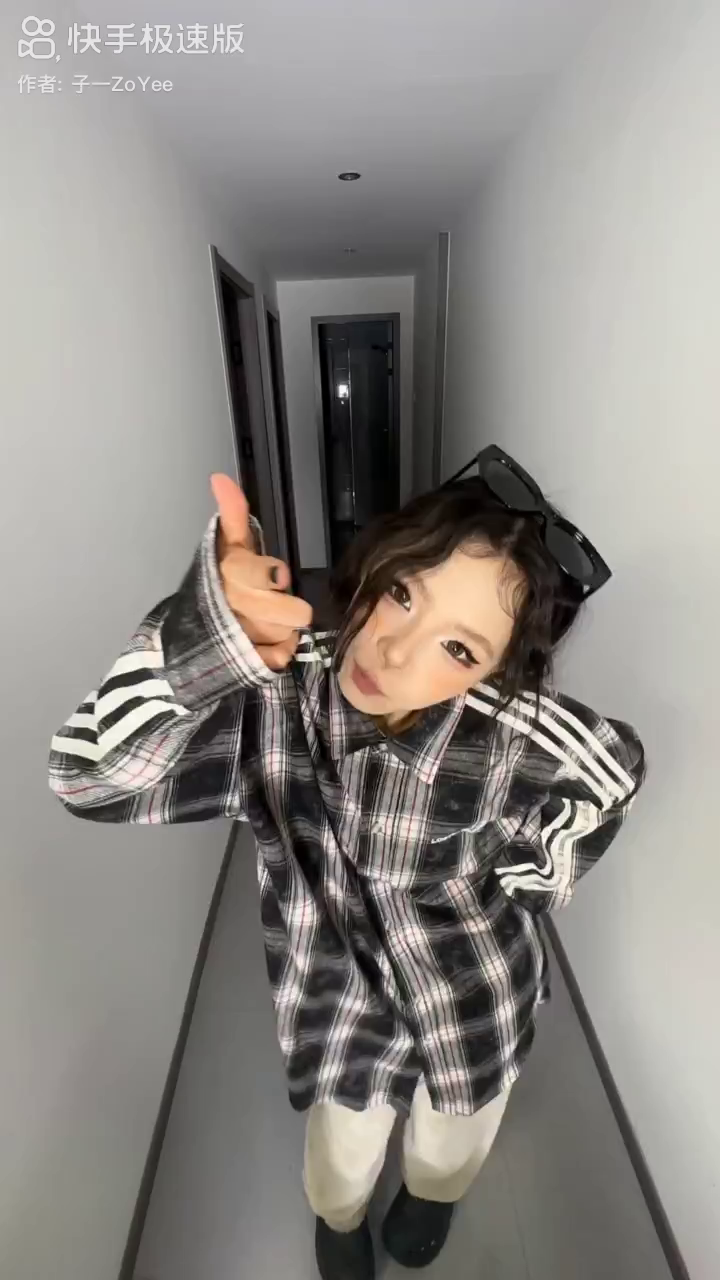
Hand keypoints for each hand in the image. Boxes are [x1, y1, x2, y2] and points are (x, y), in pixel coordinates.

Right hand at [210, 474, 311, 669]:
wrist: (188, 643)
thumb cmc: (218, 589)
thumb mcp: (229, 550)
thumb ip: (233, 516)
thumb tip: (220, 477)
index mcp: (229, 573)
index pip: (273, 574)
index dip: (274, 576)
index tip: (272, 578)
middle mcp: (233, 605)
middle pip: (294, 610)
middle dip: (283, 607)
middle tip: (264, 604)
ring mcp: (240, 639)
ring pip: (289, 632)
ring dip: (280, 630)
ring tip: (257, 626)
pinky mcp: (247, 665)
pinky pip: (283, 656)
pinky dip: (276, 652)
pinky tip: (257, 647)